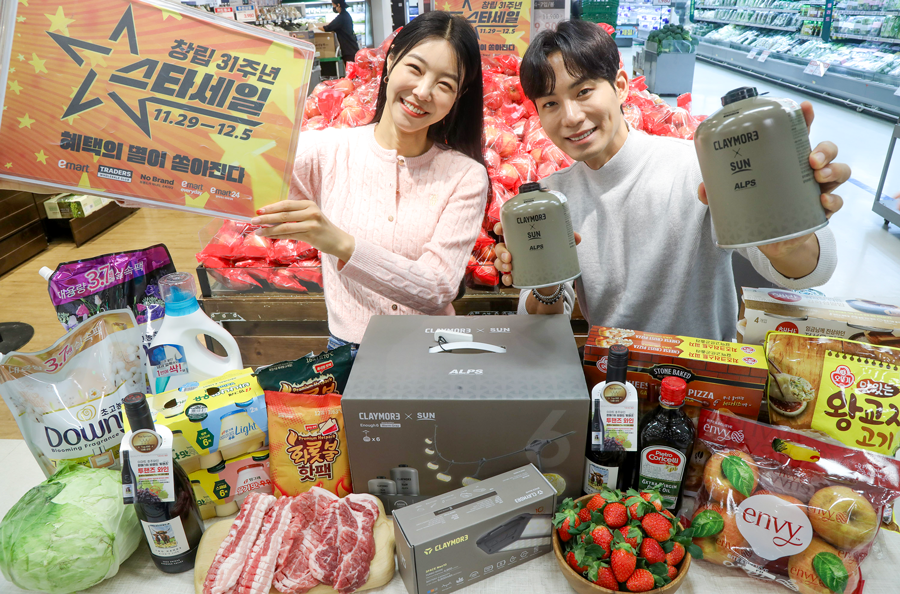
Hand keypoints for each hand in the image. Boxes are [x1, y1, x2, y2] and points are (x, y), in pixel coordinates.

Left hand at [252, 200, 354, 261]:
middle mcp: (311, 212)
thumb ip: (295, 214)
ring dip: (269, 228)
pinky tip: (269, 236)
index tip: (258, 210)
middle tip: (253, 220)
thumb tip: (271, 215)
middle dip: (266, 217)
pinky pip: (290, 235)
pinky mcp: (311, 235)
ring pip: (285, 226)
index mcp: (309, 204)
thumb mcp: (310, 216)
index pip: (286, 204)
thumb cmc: (321, 228)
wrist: (338, 241)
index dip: (271, 207)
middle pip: (284, 214)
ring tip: (258, 230)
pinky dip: (278, 235)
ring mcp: (312, 223)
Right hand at [492, 222, 580, 286]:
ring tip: (510, 267)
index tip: (500, 229)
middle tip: (509, 256)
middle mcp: (514, 249)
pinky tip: (511, 279)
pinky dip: (506, 278)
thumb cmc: (552, 255)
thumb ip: (567, 240)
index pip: (506, 229)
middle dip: (501, 251)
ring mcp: (512, 262)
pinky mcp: (515, 275)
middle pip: (499, 246)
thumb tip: (577, 237)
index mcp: (521, 237)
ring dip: (501, 264)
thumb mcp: (559, 246)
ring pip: (499, 261)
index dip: (500, 227)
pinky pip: (505, 277)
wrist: (552, 278)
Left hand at [697, 101, 848, 276]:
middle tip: (810, 159)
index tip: (804, 107)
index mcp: (787, 159)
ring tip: (818, 176)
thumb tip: (703, 188)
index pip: (800, 133)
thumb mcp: (737, 197)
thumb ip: (719, 192)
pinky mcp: (822, 209)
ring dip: (832, 170)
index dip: (805, 118)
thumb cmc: (759, 208)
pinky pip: (836, 201)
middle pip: (827, 149)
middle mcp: (807, 170)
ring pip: (839, 170)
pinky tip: (823, 201)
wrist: (775, 240)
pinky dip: (833, 200)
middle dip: (824, 149)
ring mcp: (818, 188)